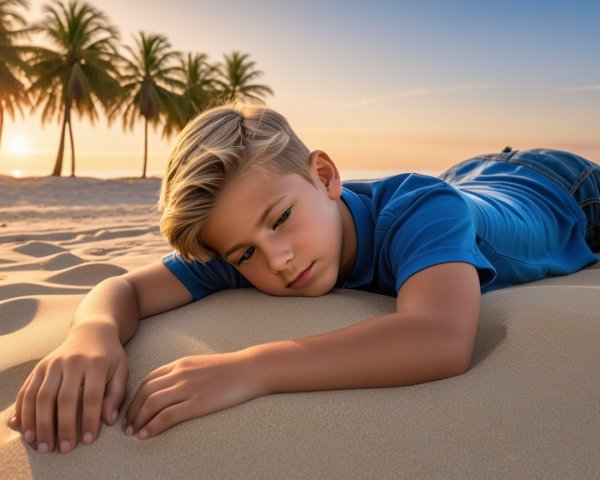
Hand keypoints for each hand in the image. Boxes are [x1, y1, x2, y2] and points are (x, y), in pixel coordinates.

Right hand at [9, 324, 128, 453]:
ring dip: (38, 423)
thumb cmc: (109, 356)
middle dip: (62, 426)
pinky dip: (23, 410)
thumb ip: (116, 394)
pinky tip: (22, 428)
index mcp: (96, 363)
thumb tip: (108, 420)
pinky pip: (27, 390)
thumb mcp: (121, 371)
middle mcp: (72, 362)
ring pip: (41, 396)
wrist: (92, 331)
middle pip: (64, 398)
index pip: (92, 396)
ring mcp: (53, 364)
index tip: (88, 440)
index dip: (89, 419)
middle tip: (63, 448)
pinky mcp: (39, 366)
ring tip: (41, 444)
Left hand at [123, 351, 259, 439]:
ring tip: (134, 433)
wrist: (249, 369)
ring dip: (138, 420)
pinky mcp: (196, 403)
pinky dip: (152, 426)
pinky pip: (167, 416)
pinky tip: (146, 435)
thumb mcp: (200, 364)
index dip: (134, 397)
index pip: (147, 380)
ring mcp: (187, 389)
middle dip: (132, 411)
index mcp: (180, 364)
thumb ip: (183, 372)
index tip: (131, 410)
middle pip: (145, 393)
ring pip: (151, 405)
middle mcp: (179, 374)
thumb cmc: (229, 368)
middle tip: (127, 426)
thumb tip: (169, 386)